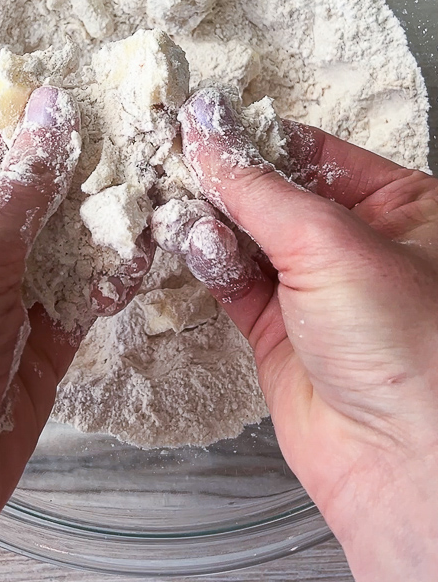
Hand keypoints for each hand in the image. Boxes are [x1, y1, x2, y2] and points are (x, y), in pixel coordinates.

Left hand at [0, 85, 149, 581]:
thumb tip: (50, 115)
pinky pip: (83, 294)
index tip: (103, 105)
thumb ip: (19, 187)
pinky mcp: (38, 339)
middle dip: (90, 176)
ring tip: (156, 197)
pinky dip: (112, 277)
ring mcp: (4, 293)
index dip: (47, 125)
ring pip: (68, 241)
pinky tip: (139, 257)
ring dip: (109, 224)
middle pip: (40, 192)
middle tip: (147, 149)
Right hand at [174, 88, 437, 581]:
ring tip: (173, 200)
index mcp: (402, 206)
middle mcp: (360, 244)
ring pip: (247, 235)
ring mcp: (317, 289)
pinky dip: (208, 261)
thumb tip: (206, 128)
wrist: (399, 463)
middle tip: (172, 153)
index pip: (313, 151)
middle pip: (275, 191)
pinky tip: (189, 242)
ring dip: (209, 220)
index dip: (256, 134)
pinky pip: (232, 279)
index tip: (201, 118)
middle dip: (226, 178)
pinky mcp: (279, 330)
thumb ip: (257, 185)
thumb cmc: (408, 347)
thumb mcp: (331, 243)